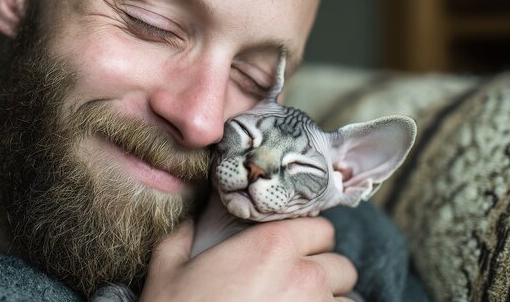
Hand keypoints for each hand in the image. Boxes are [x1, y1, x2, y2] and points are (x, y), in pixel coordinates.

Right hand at [140, 217, 356, 300]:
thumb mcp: (168, 269)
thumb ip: (183, 236)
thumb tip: (189, 223)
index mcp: (272, 247)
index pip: (322, 229)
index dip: (309, 239)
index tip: (295, 251)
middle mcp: (304, 277)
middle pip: (341, 267)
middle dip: (323, 274)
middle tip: (297, 285)